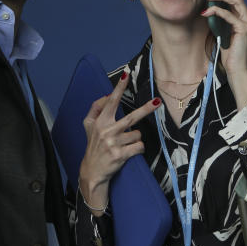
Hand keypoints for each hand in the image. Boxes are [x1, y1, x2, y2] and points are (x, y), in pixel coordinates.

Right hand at [78, 70, 160, 214]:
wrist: (92, 170)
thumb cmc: (93, 145)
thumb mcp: (88, 125)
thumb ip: (96, 108)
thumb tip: (107, 95)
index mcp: (100, 121)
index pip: (111, 101)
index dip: (119, 88)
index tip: (126, 75)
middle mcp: (106, 131)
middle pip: (132, 117)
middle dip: (146, 108)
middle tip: (158, 101)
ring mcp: (114, 143)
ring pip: (137, 134)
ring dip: (135, 138)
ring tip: (125, 144)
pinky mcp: (120, 155)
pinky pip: (139, 147)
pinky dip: (138, 149)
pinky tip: (129, 152)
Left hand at [202, 0, 246, 105]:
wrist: (238, 71)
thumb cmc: (231, 56)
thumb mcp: (226, 35)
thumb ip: (224, 23)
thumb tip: (213, 10)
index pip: (238, 1)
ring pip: (236, 2)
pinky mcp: (244, 29)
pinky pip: (229, 15)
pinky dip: (216, 11)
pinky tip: (206, 12)